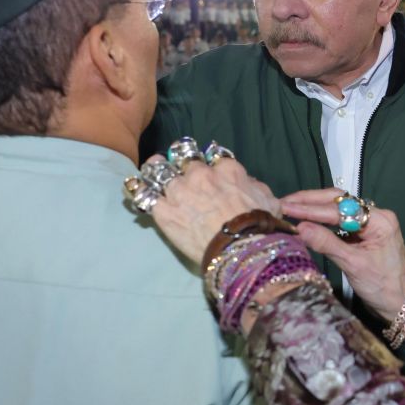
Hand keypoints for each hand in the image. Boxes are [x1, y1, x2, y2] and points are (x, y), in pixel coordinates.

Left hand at [147, 156, 280, 264]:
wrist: (241, 249)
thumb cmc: (260, 226)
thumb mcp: (269, 201)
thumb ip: (256, 186)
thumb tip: (248, 182)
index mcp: (227, 169)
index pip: (214, 155)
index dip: (210, 161)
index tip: (208, 167)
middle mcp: (200, 174)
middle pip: (183, 156)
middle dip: (180, 159)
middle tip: (177, 165)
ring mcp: (179, 191)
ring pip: (159, 170)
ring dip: (156, 169)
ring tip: (152, 171)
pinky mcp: (164, 211)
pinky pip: (144, 195)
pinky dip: (139, 191)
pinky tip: (135, 189)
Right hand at [280, 188, 404, 321]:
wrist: (400, 302)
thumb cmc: (382, 286)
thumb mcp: (353, 265)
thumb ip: (326, 244)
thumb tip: (300, 228)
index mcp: (380, 220)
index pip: (339, 209)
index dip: (310, 209)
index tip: (287, 207)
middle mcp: (377, 216)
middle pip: (338, 201)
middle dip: (310, 201)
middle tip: (284, 202)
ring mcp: (371, 224)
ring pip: (338, 209)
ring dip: (314, 207)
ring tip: (290, 207)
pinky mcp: (364, 233)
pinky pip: (340, 221)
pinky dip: (322, 220)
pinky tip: (306, 220)